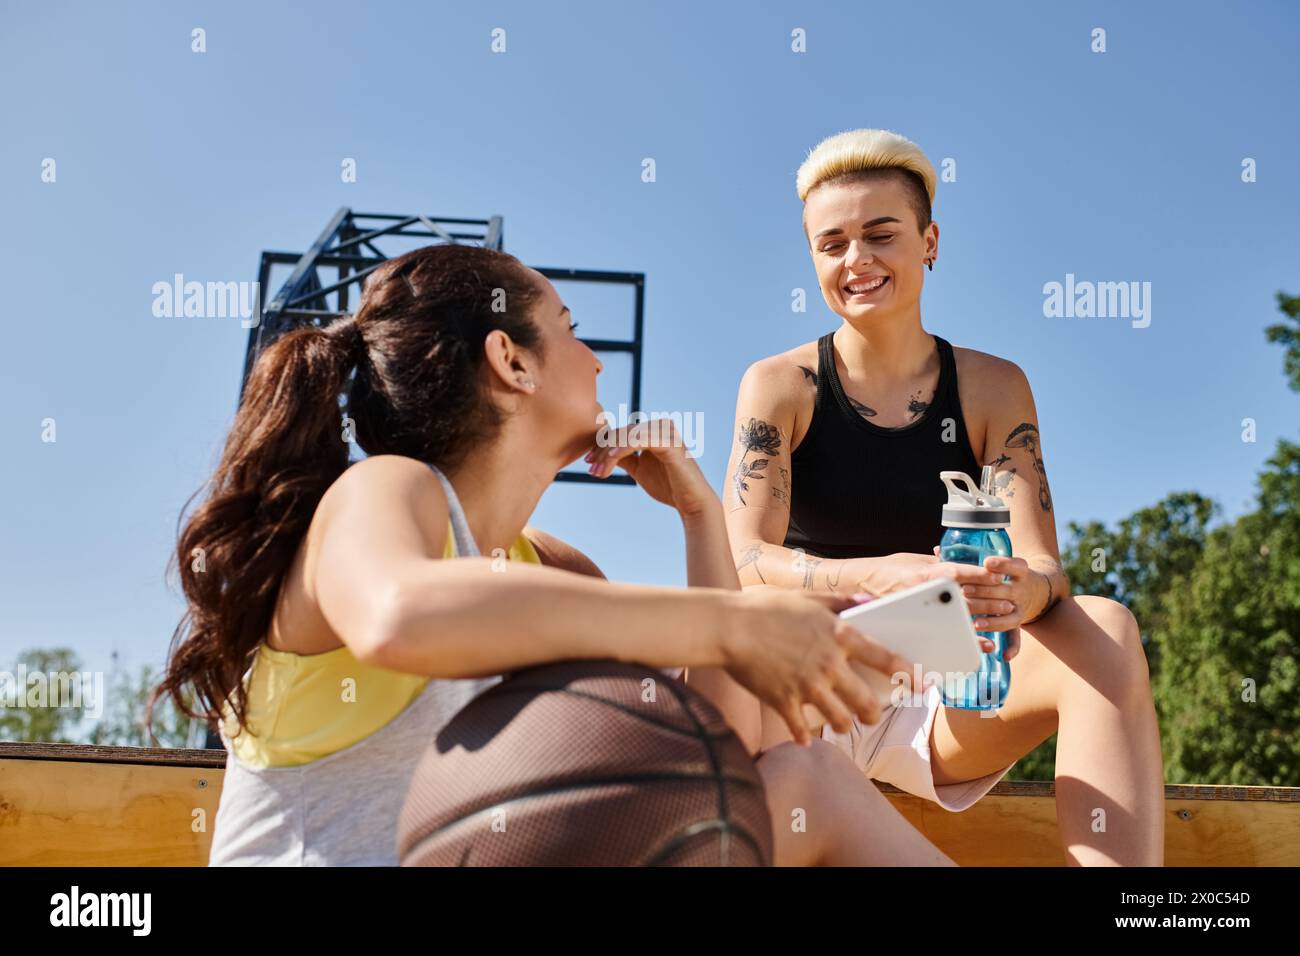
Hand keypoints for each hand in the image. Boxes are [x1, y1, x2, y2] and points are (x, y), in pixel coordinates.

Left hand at [584, 419, 714, 515]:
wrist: (690, 502)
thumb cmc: (668, 485)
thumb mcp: (639, 469)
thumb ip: (624, 458)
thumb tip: (603, 454)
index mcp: (653, 430)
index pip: (621, 431)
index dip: (601, 445)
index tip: (587, 461)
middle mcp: (660, 426)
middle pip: (622, 432)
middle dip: (602, 451)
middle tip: (590, 468)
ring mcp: (666, 433)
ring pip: (628, 435)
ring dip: (608, 453)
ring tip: (598, 470)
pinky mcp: (670, 443)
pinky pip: (641, 440)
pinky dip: (623, 447)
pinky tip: (611, 459)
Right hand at [719, 588, 916, 745]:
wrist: (728, 627)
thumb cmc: (764, 607)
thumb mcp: (807, 598)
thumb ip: (839, 601)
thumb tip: (865, 602)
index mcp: (838, 636)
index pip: (885, 658)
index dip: (907, 673)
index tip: (920, 684)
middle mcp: (829, 665)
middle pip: (866, 701)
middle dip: (873, 713)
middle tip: (872, 715)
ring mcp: (807, 687)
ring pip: (840, 720)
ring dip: (844, 724)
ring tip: (841, 723)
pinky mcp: (784, 702)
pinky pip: (801, 729)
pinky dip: (803, 736)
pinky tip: (803, 738)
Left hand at [929, 547, 1028, 659]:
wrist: (1034, 589)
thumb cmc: (1001, 573)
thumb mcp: (992, 563)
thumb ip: (966, 558)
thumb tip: (937, 550)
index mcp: (1020, 572)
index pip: (1015, 565)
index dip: (1002, 564)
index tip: (987, 563)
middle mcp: (1022, 589)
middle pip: (1006, 590)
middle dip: (985, 591)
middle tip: (966, 590)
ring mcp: (1021, 607)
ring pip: (1010, 614)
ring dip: (992, 617)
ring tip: (975, 621)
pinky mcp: (1018, 622)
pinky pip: (1017, 636)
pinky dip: (1012, 647)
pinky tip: (1004, 655)